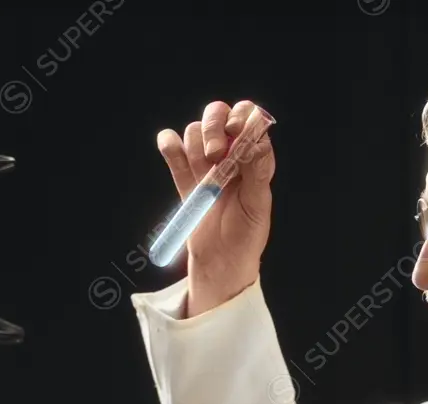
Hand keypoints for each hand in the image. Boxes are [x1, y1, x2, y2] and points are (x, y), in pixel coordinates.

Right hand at [156, 99, 274, 316]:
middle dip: (213, 126)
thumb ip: (257, 170)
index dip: (240, 116)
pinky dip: (169, 144)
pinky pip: (172, 148)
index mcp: (254, 159)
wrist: (221, 263)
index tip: (235, 131)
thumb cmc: (246, 237)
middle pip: (217, 116)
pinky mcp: (185, 178)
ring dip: (196, 144)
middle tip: (215, 153)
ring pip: (194, 131)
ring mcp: (205, 165)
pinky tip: (173, 150)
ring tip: (204, 172)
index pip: (247, 119)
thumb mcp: (258, 205)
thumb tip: (255, 139)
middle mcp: (230, 156)